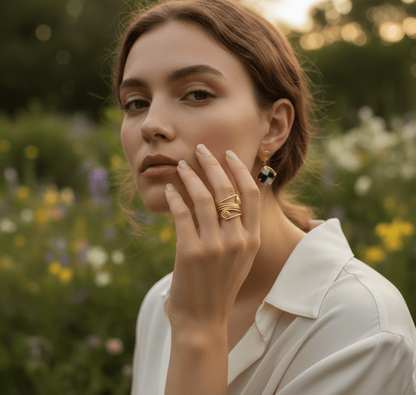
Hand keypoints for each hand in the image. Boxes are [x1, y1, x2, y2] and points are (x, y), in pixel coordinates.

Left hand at [164, 144, 260, 331]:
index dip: (240, 169)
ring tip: (182, 165)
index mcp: (252, 239)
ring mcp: (214, 246)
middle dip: (213, 164)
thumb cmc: (220, 286)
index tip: (229, 154)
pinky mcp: (190, 252)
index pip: (250, 193)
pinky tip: (170, 189)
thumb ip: (239, 230)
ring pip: (203, 197)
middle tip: (201, 149)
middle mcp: (237, 240)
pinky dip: (175, 197)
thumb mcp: (240, 258)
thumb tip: (226, 197)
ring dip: (191, 176)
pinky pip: (182, 214)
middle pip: (227, 189)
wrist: (203, 321)